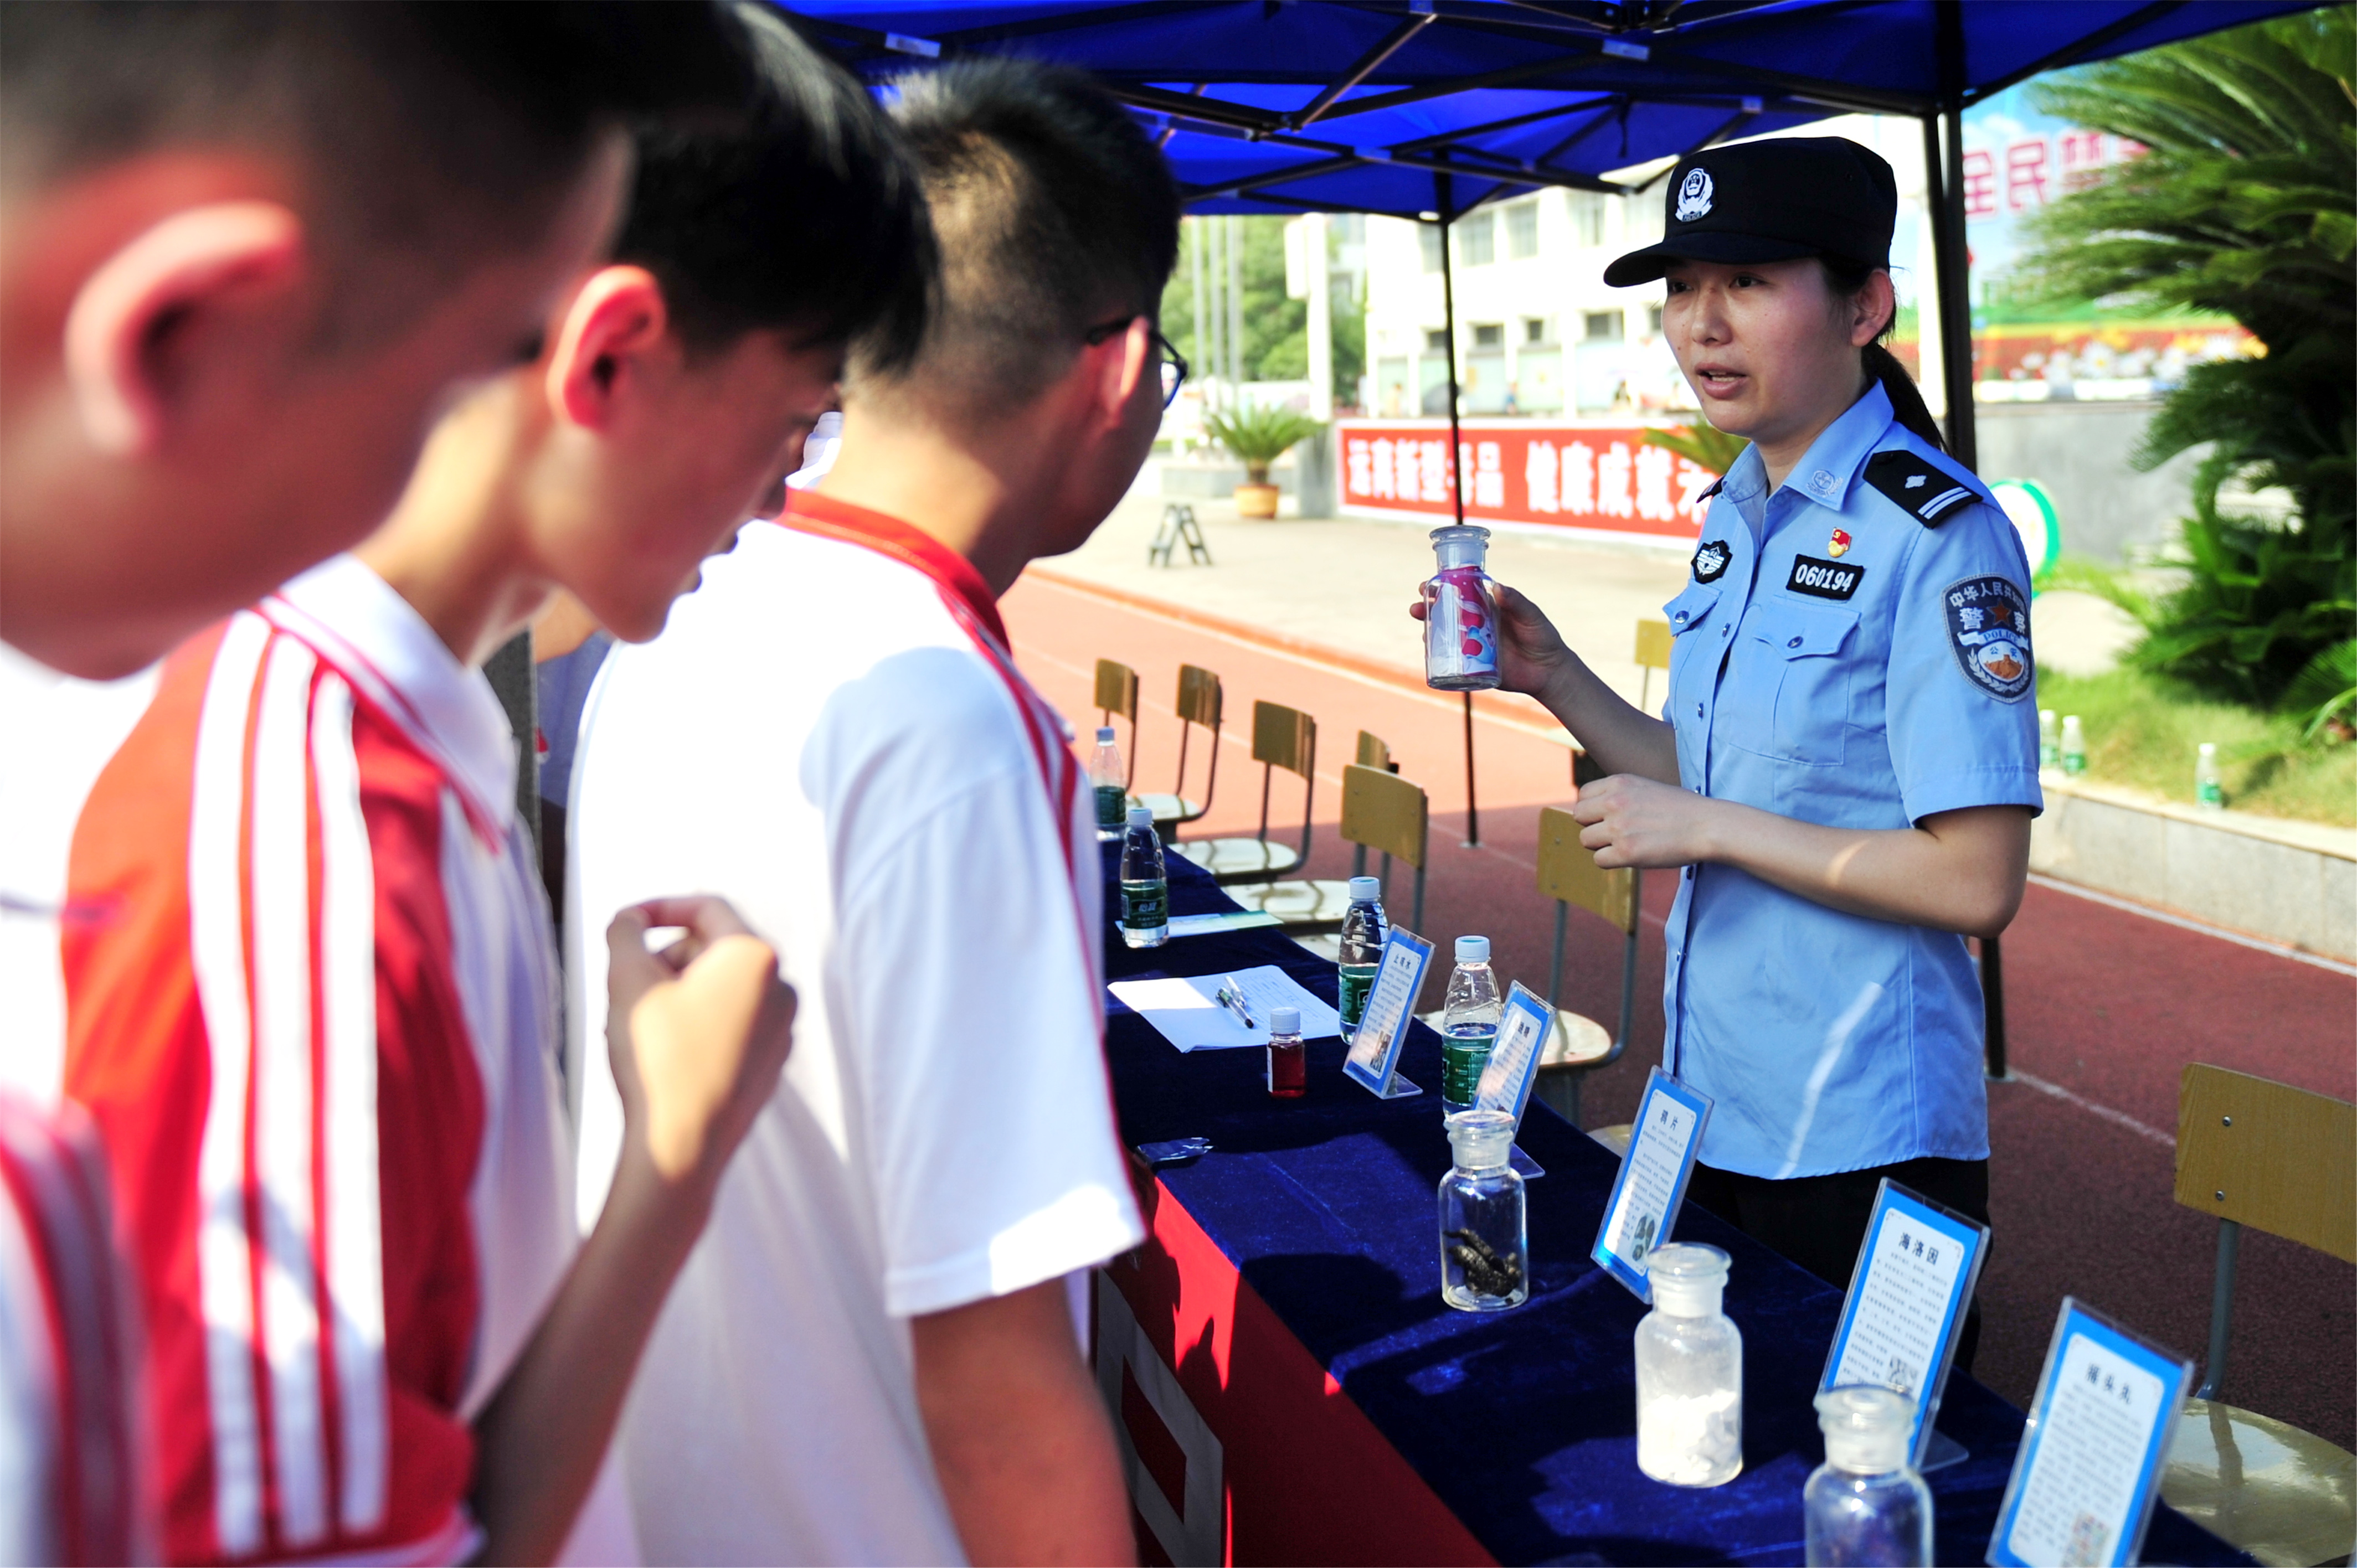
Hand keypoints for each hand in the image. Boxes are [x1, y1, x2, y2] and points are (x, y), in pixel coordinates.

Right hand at [604, 896, 794, 1189]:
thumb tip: (629, 920)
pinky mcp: (772, 1064)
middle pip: (714, 950)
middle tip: (627, 989)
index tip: (625, 923)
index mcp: (756, 957)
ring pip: (721, 990)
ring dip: (677, 994)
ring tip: (640, 1026)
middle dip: (666, 959)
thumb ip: (624, 933)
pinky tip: (664, 1055)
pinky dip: (698, 1024)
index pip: (707, 907)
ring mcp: (782, 1029)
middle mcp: (783, 988)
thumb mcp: (627, 980)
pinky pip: (732, 1025)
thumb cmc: (656, 1059)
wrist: (683, 1147)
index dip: (660, 907)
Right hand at [1408, 580, 1572, 698]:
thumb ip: (1516, 602)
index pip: (1459, 594)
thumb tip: (1496, 586)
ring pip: (1444, 638)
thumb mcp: (1531, 616)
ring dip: (1428, 634)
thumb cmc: (1542, 637)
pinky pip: (1452, 662)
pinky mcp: (1474, 666)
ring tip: (1424, 633)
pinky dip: (1438, 659)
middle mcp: (1476, 625)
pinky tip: (1431, 655)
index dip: (1441, 588)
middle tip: (1416, 608)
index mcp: (1487, 607)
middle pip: (1445, 615)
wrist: (1549, 671)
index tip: (1426, 585)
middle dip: (1426, 610)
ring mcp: (1473, 646)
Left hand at [1569, 774, 1715, 869]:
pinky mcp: (1626, 852)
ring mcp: (1619, 827)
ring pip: (1586, 840)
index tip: (1609, 817)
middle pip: (1579, 817)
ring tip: (1627, 844)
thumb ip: (1620, 795)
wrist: (1709, 825)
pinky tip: (1632, 856)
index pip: (1583, 796)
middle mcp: (1614, 802)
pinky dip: (1612, 861)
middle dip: (1594, 826)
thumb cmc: (1682, 809)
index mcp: (1619, 782)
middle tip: (1616, 834)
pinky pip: (1599, 860)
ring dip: (1602, 845)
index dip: (1593, 809)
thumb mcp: (1647, 788)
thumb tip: (1593, 812)